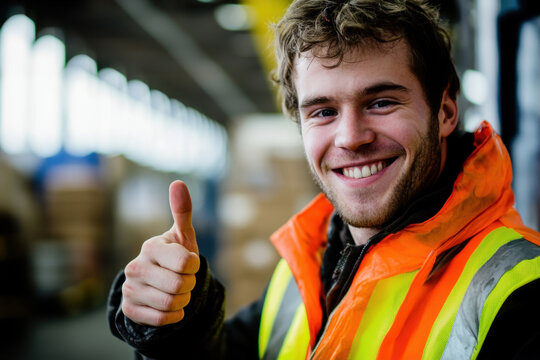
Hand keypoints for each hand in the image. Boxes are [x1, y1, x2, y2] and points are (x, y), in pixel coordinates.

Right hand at [121, 180, 199, 325]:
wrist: (159, 285)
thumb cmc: (176, 257)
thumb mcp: (184, 237)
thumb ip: (183, 211)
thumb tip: (177, 182)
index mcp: (151, 246)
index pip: (186, 263)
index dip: (194, 266)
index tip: (189, 263)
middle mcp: (135, 267)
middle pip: (180, 286)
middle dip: (189, 286)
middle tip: (183, 280)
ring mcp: (129, 289)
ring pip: (172, 304)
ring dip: (182, 301)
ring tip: (176, 292)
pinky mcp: (129, 310)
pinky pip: (163, 320)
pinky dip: (173, 316)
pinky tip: (168, 306)